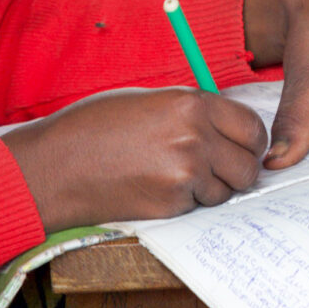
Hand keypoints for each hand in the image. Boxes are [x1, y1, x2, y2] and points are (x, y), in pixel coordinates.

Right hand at [1, 87, 268, 227]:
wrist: (56, 165)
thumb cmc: (95, 126)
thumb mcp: (151, 100)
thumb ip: (193, 111)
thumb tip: (226, 126)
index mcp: (192, 104)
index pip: (252, 127)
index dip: (251, 141)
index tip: (243, 147)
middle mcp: (195, 138)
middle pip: (248, 166)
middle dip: (238, 169)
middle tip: (219, 168)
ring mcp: (184, 175)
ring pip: (226, 191)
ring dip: (212, 188)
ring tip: (177, 175)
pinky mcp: (171, 205)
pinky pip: (198, 206)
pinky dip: (187, 201)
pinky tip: (157, 187)